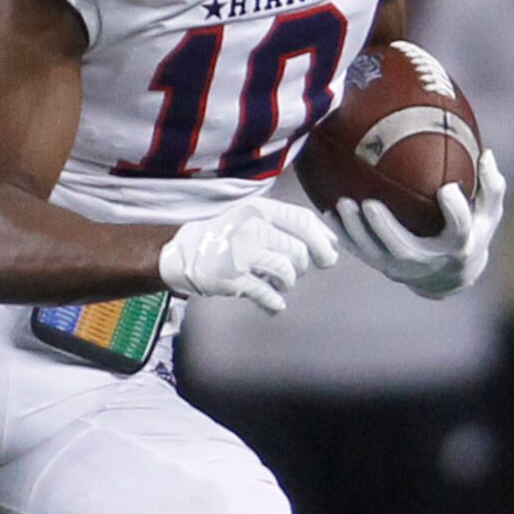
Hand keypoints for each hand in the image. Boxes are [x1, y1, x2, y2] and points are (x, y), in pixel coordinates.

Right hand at [155, 201, 338, 314]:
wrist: (183, 253)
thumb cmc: (227, 236)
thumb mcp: (252, 217)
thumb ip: (287, 225)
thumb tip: (330, 242)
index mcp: (260, 210)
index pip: (303, 220)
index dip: (322, 239)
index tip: (330, 252)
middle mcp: (252, 227)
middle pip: (299, 250)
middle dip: (304, 266)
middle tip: (297, 271)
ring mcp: (242, 253)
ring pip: (287, 271)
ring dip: (288, 282)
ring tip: (278, 283)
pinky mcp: (233, 278)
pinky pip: (268, 294)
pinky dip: (274, 302)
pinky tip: (273, 304)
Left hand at [333, 150, 505, 297]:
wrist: (451, 276)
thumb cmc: (472, 234)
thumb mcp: (489, 213)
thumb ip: (491, 186)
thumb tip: (487, 154)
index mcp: (459, 245)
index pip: (459, 230)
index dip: (455, 211)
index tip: (447, 189)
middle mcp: (429, 261)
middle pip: (403, 248)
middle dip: (384, 228)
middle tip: (369, 203)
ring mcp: (403, 268)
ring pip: (375, 253)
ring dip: (356, 231)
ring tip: (342, 204)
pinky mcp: (385, 267)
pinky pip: (361, 252)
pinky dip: (343, 234)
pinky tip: (326, 213)